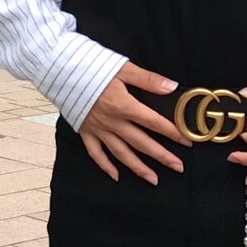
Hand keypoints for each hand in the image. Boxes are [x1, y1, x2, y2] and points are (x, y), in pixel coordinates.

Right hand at [80, 63, 189, 183]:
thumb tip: (171, 87)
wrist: (60, 70)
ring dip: (138, 168)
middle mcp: (113, 122)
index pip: (154, 123)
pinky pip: (96, 153)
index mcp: (124, 106)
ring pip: (122, 153)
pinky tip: (116, 176)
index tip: (186, 141)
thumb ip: (148, 80)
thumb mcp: (123, 68)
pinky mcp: (85, 132)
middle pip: (142, 143)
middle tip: (178, 167)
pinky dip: (106, 166)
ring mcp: (98, 130)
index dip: (172, 132)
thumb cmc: (91, 67)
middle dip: (162, 156)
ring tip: (153, 179)